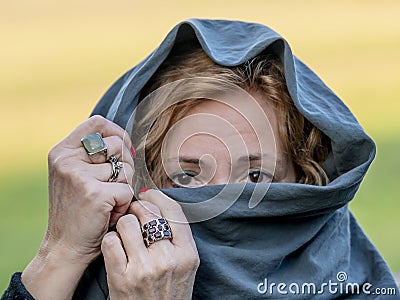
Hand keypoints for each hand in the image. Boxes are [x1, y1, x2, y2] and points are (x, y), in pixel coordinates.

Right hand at [22, 115, 134, 298]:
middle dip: (124, 165)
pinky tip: (109, 213)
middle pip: (117, 144)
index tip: (122, 150)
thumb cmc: (76, 210)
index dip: (117, 133)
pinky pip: (128, 189)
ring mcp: (80, 175)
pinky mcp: (95, 193)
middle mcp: (67, 160)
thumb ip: (91, 155)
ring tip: (108, 201)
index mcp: (62, 151)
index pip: (97, 123)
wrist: (65, 246)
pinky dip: (124, 203)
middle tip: (113, 185)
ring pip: (126, 168)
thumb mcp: (73, 175)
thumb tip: (125, 142)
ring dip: (124, 187)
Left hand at [102, 189, 199, 299]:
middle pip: (148, 213)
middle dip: (138, 208)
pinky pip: (111, 241)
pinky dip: (111, 240)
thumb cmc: (170, 291)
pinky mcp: (121, 277)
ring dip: (123, 225)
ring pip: (127, 223)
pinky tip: (116, 247)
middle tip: (134, 214)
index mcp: (187, 254)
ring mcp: (144, 268)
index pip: (173, 211)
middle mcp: (167, 259)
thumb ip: (179, 237)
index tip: (149, 194)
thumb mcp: (186, 265)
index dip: (158, 196)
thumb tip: (158, 202)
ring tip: (125, 233)